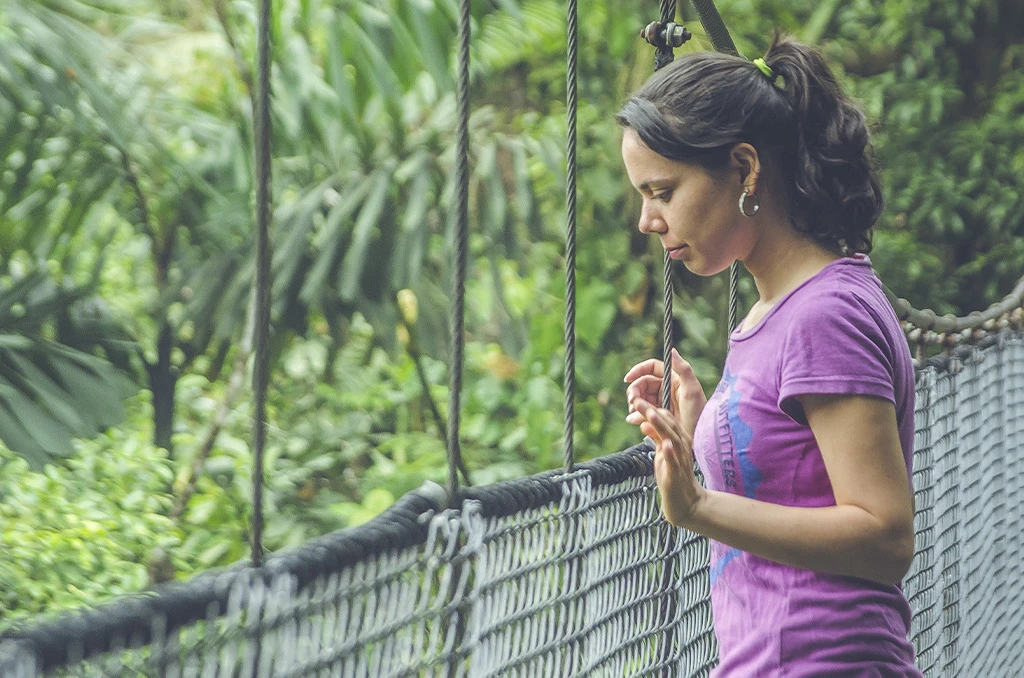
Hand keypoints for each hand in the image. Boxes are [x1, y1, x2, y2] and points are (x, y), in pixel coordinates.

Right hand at [624, 348, 706, 437]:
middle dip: (635, 391)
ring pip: (641, 398)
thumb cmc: (699, 414)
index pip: (651, 368)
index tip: (628, 379)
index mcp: (673, 379)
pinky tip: (634, 420)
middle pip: (643, 383)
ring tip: (634, 414)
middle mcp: (666, 389)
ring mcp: (661, 403)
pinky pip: (643, 411)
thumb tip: (672, 350)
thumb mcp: (693, 391)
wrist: (699, 439)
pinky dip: (636, 414)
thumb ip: (683, 369)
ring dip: (634, 404)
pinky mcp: (658, 416)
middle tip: (632, 402)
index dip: (638, 370)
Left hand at [632, 396, 705, 526]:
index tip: (637, 400)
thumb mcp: (662, 452)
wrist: (686, 502)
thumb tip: (644, 422)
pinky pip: (675, 461)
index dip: (651, 408)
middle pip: (668, 424)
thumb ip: (656, 437)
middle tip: (637, 400)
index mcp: (678, 439)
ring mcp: (680, 459)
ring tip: (650, 413)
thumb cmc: (673, 475)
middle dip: (652, 411)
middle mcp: (682, 446)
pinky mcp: (677, 474)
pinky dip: (670, 452)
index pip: (667, 418)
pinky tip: (665, 444)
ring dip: (661, 425)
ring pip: (672, 438)